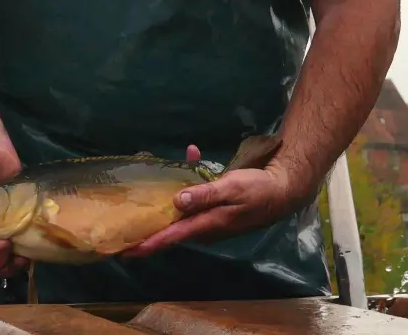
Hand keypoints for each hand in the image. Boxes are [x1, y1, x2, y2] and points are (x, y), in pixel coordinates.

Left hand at [121, 153, 310, 258]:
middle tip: (124, 224)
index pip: (170, 238)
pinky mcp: (216, 211)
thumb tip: (176, 201)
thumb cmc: (257, 190)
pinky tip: (192, 157)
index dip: (146, 245)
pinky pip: (195, 201)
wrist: (283, 191)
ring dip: (167, 200)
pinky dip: (189, 184)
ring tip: (147, 191)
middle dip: (148, 227)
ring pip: (181, 213)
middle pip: (170, 230)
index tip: (124, 250)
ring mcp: (210, 221)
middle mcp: (205, 228)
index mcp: (206, 225)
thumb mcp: (230, 187)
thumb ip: (204, 194)